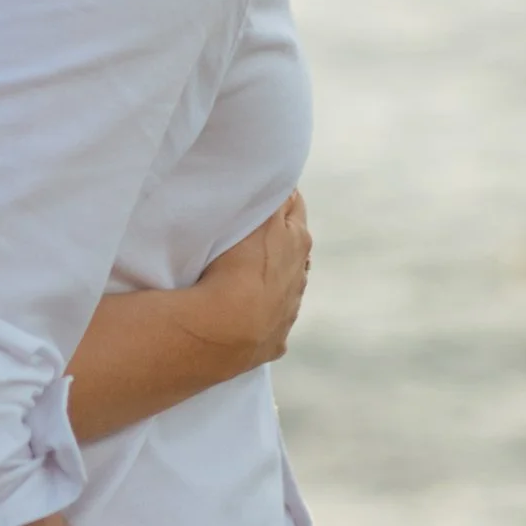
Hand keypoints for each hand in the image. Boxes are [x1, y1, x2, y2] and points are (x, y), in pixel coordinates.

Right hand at [187, 191, 309, 375]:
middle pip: (295, 249)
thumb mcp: (256, 220)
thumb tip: (283, 183)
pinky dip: (264, 320)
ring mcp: (288, 311)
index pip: (294, 207)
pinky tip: (248, 319)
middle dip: (281, 239)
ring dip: (273, 280)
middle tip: (255, 232)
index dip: (281, 199)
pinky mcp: (274, 342)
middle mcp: (300, 276)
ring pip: (286, 288)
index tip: (265, 194)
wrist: (225, 329)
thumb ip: (271, 200)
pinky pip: (272, 326)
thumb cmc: (235, 267)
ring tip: (246, 277)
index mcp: (298, 242)